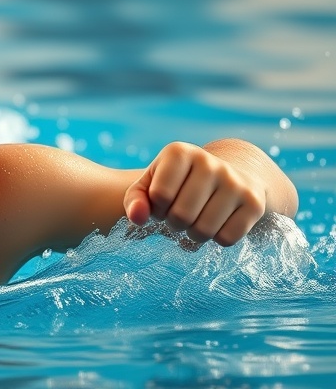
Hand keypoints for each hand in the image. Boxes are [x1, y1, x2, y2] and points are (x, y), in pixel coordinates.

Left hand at [123, 141, 266, 245]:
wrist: (230, 176)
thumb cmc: (179, 183)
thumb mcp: (152, 184)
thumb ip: (135, 200)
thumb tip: (137, 217)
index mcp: (179, 152)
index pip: (159, 195)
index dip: (157, 208)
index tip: (164, 202)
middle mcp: (210, 162)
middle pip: (180, 216)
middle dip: (175, 223)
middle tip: (180, 215)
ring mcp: (235, 182)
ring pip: (203, 231)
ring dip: (194, 234)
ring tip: (196, 219)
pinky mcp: (254, 203)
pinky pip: (226, 238)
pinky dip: (217, 239)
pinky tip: (217, 222)